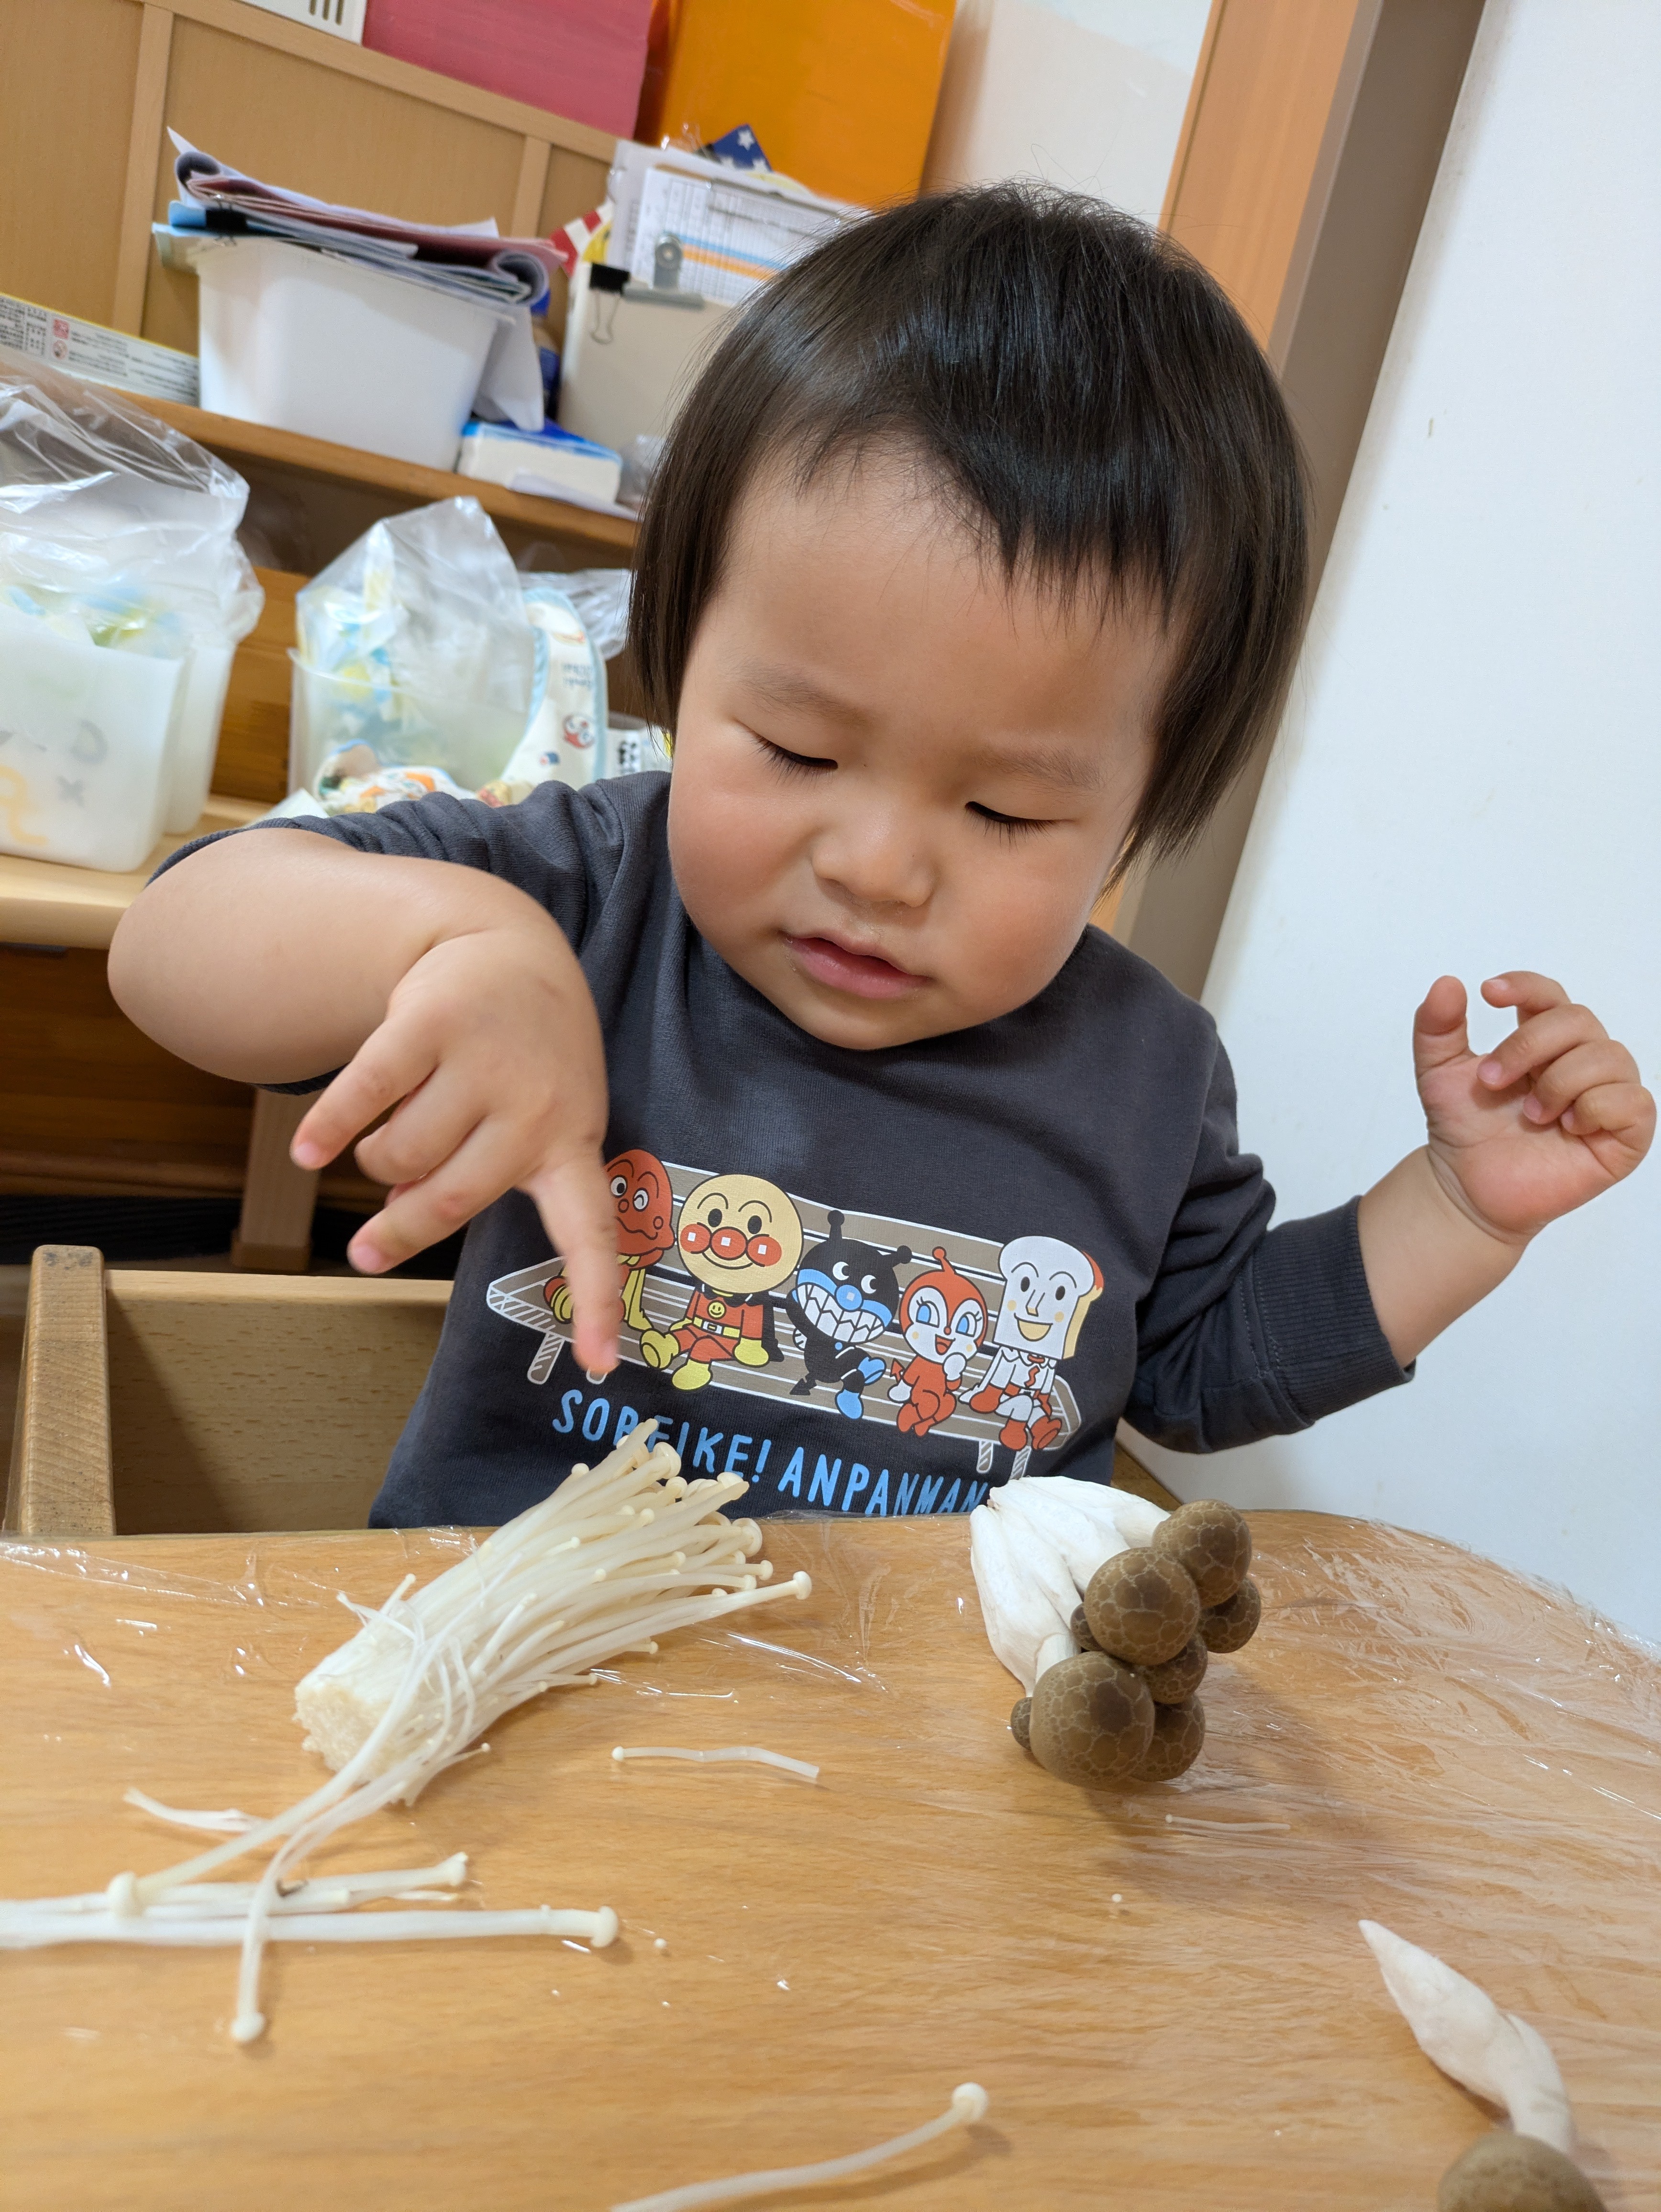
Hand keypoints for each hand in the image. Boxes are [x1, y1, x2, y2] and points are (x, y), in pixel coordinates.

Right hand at [289, 914, 623, 1370]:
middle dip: (399, 1231)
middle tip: (368, 1252)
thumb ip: (481, 1173)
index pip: (590, 1232)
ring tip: (386, 1139)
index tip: (601, 1363)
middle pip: (450, 1200)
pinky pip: (364, 1095)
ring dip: (376, 1158)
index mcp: (571, 1141)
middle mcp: (535, 1105)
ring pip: (398, 1153)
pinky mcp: (431, 1021)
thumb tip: (398, 1214)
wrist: (509, 945)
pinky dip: (329, 1129)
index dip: (595, 1300)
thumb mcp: (529, 1117)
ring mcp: (484, 1061)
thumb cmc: (520, 1058)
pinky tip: (307, 1151)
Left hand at [1414, 972, 1653, 1243]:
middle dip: (1529, 1044)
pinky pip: (1633, 1101)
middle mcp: (1580, 1060)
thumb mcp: (1438, 1074)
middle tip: (1491, 1080)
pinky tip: (1568, 1127)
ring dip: (1560, 1081)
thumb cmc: (1464, 1129)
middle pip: (1578, 1019)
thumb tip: (1445, 982)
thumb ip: (1436, 1028)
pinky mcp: (1625, 1135)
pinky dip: (1596, 1107)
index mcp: (1542, 1041)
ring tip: (1531, 1115)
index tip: (1489, 993)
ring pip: (1610, 1055)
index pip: (1550, 996)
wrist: (1467, 1188)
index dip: (1527, 987)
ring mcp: (1607, 1095)